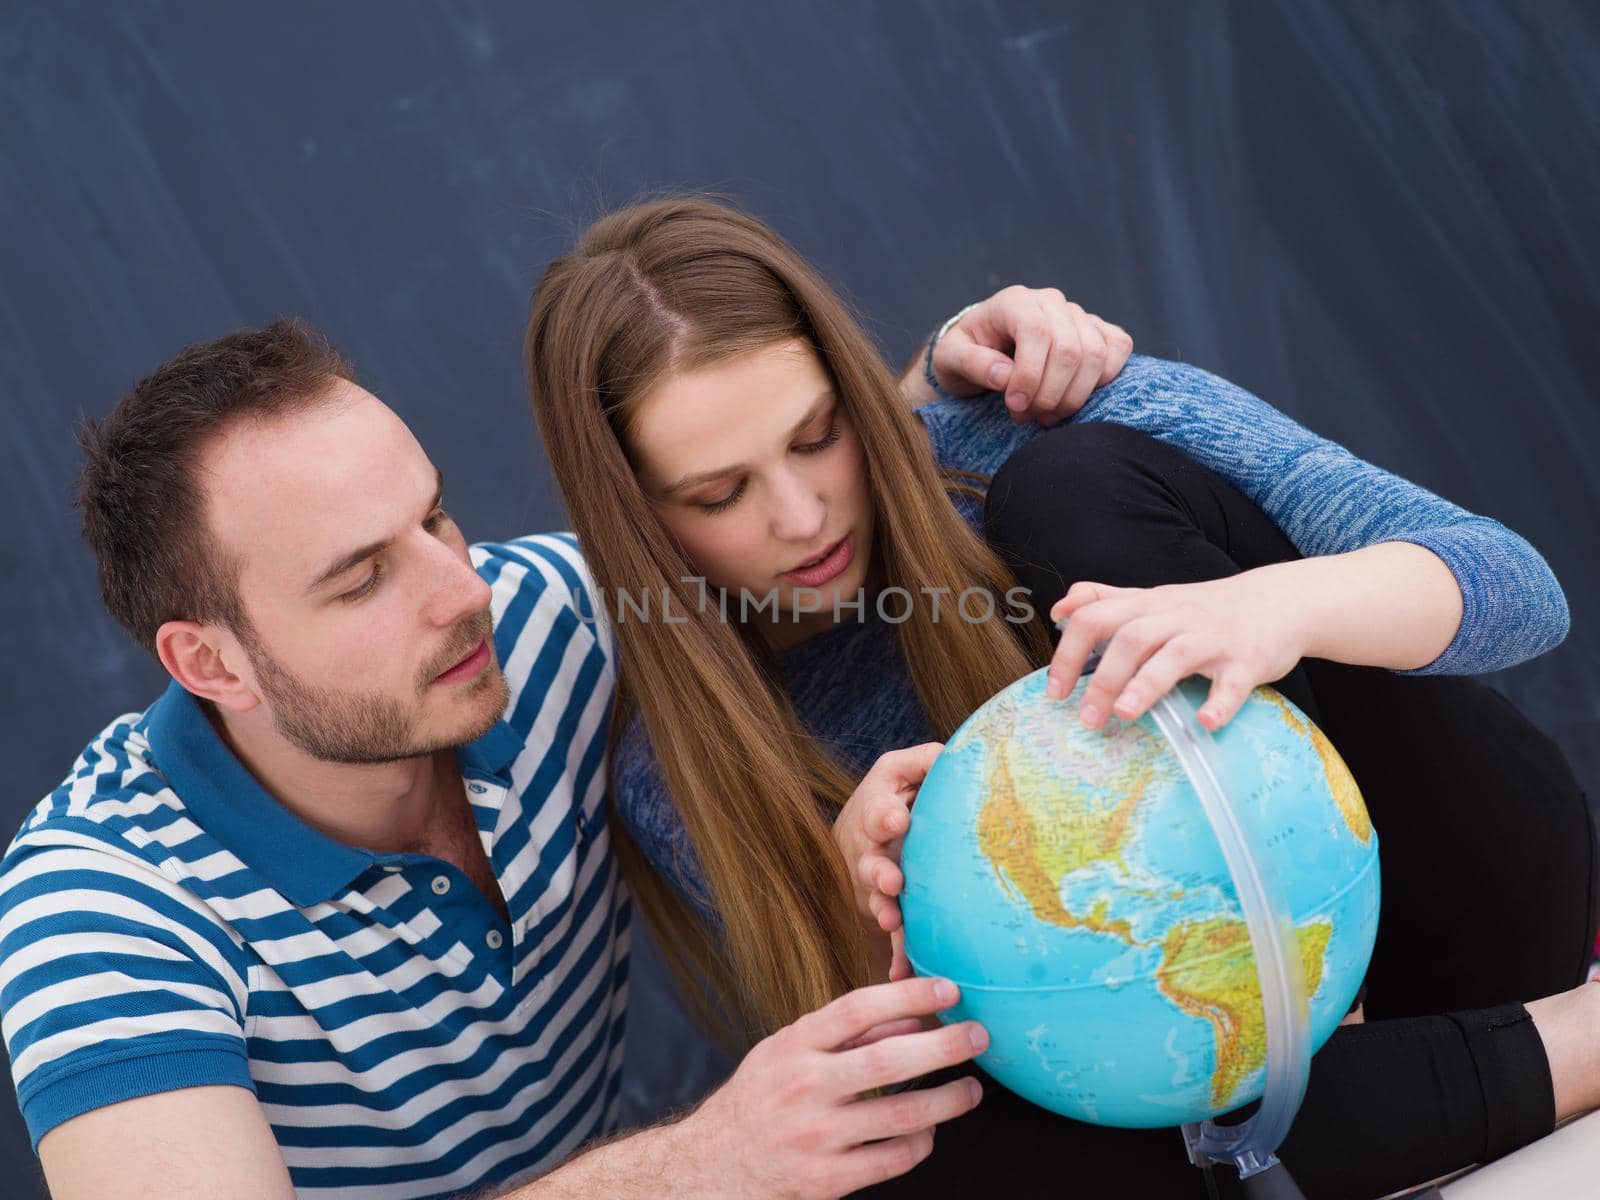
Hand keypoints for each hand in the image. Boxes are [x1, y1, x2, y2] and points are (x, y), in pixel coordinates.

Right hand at [682, 977, 986, 1198]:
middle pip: (887, 1062)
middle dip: (943, 1046)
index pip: (856, 1009)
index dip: (907, 995)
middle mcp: (804, 1088)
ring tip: (971, 1089)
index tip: (949, 988)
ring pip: (902, 1117)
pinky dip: (921, 1142)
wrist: (716, 1163)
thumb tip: (913, 1017)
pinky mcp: (828, 1180)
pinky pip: (893, 1159)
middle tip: (979, 1035)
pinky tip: (931, 1129)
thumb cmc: (762, 1097)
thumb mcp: (788, 1051)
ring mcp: (817, 1137)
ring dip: (948, 1101)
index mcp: (793, 1046)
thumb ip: (846, 1034)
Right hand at [833, 744, 941, 981]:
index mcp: (876, 809)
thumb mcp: (906, 767)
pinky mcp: (887, 905)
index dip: (885, 814)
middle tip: (891, 880)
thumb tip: (955, 757)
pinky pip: (894, 932)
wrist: (869, 825)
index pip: (878, 810)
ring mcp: (874, 881)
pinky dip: (897, 952)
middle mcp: (869, 848)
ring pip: (876, 898)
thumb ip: (927, 761)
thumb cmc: (898, 792)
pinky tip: (901, 972)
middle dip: (878, 872)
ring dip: (882, 910)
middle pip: (869, 861)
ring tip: (891, 921)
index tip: (896, 820)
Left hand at [930, 285, 1132, 425]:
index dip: (1030, 375)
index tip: (1015, 405)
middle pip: (1070, 349)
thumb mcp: (950, 358)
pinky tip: (1073, 397)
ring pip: (1096, 354)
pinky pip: (1119, 348)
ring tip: (1045, 415)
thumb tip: (1005, 376)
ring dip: (1073, 396)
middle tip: (1028, 417)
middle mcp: (1050, 302)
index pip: (1036, 332)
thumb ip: (972, 363)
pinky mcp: (1098, 330)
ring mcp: (1078, 314)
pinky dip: (1104, 379)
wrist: (984, 348)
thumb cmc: (966, 353)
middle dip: (1050, 394)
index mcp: (1014, 302)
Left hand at [1046, 570, 1308, 732]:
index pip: (1094, 618)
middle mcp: (1177, 618)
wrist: (1281, 601)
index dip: (1068, 652)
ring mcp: (1214, 638)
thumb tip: (1060, 608)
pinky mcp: (1248, 661)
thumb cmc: (1206, 608)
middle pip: (1130, 638)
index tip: (1055, 692)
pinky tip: (1203, 722)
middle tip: (1087, 719)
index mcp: (1148, 606)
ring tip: (1125, 715)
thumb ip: (1107, 600)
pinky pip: (1233, 683)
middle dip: (1104, 678)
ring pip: (1175, 655)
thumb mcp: (1154, 598)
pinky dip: (1219, 703)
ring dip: (1146, 685)